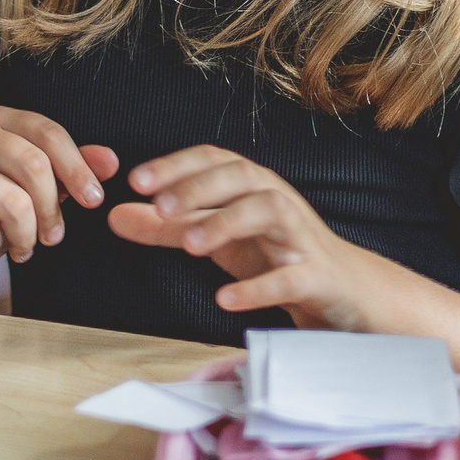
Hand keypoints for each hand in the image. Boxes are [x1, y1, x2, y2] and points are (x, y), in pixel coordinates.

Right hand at [0, 108, 117, 285]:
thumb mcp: (37, 187)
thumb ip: (71, 170)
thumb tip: (110, 161)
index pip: (47, 133)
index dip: (77, 168)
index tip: (95, 199)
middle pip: (33, 165)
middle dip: (51, 209)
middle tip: (53, 236)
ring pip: (12, 202)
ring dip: (26, 235)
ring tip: (22, 244)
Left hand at [108, 146, 369, 329]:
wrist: (344, 291)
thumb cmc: (275, 254)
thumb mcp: (216, 238)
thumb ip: (166, 228)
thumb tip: (114, 215)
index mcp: (251, 185)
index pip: (212, 159)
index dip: (175, 165)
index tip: (136, 180)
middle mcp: (277, 200)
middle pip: (241, 176)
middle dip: (199, 187)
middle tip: (160, 206)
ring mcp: (300, 237)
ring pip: (269, 211)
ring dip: (227, 223)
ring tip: (191, 246)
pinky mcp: (316, 276)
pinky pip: (289, 277)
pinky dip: (258, 288)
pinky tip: (226, 300)